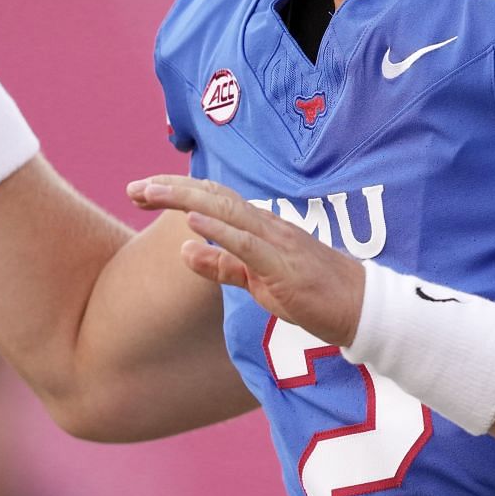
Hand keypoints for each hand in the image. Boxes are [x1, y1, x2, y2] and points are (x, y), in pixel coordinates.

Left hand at [127, 175, 366, 346]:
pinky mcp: (284, 265)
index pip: (213, 198)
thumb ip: (222, 265)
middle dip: (171, 188)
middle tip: (133, 188)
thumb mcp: (256, 281)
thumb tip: (183, 249)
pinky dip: (218, 229)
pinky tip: (192, 220)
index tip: (141, 190)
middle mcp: (266, 224)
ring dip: (185, 198)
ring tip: (150, 192)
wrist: (360, 307)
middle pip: (213, 195)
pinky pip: (247, 243)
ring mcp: (277, 241)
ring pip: (226, 210)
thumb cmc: (311, 293)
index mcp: (259, 226)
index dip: (176, 190)